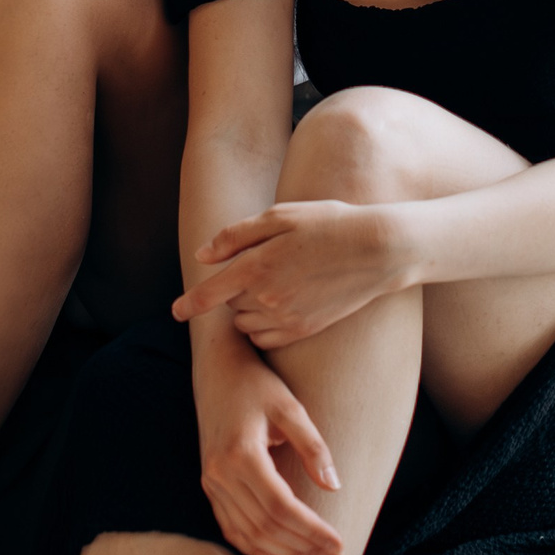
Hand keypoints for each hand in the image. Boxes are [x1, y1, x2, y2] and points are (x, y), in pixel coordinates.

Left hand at [173, 199, 406, 348]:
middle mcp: (268, 298)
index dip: (189, 304)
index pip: (210, 293)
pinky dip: (264, 327)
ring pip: (247, 324)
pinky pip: (267, 339)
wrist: (378, 250)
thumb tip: (203, 255)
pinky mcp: (305, 330)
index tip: (176, 312)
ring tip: (272, 285)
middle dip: (235, 290)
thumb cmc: (329, 224)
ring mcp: (287, 318)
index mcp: (257, 266)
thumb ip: (236, 236)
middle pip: (231, 305)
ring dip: (247, 310)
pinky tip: (281, 306)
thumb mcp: (281, 216)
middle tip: (260, 267)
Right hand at [194, 336, 344, 554]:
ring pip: (248, 533)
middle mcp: (220, 474)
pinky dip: (255, 547)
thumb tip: (334, 487)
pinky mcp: (210, 485)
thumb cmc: (257, 385)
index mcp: (241, 455)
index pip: (281, 508)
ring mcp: (211, 482)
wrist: (217, 370)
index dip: (312, 531)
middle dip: (304, 548)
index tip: (340, 544)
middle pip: (266, 526)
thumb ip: (313, 447)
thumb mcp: (291, 407)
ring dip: (284, 552)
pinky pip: (231, 527)